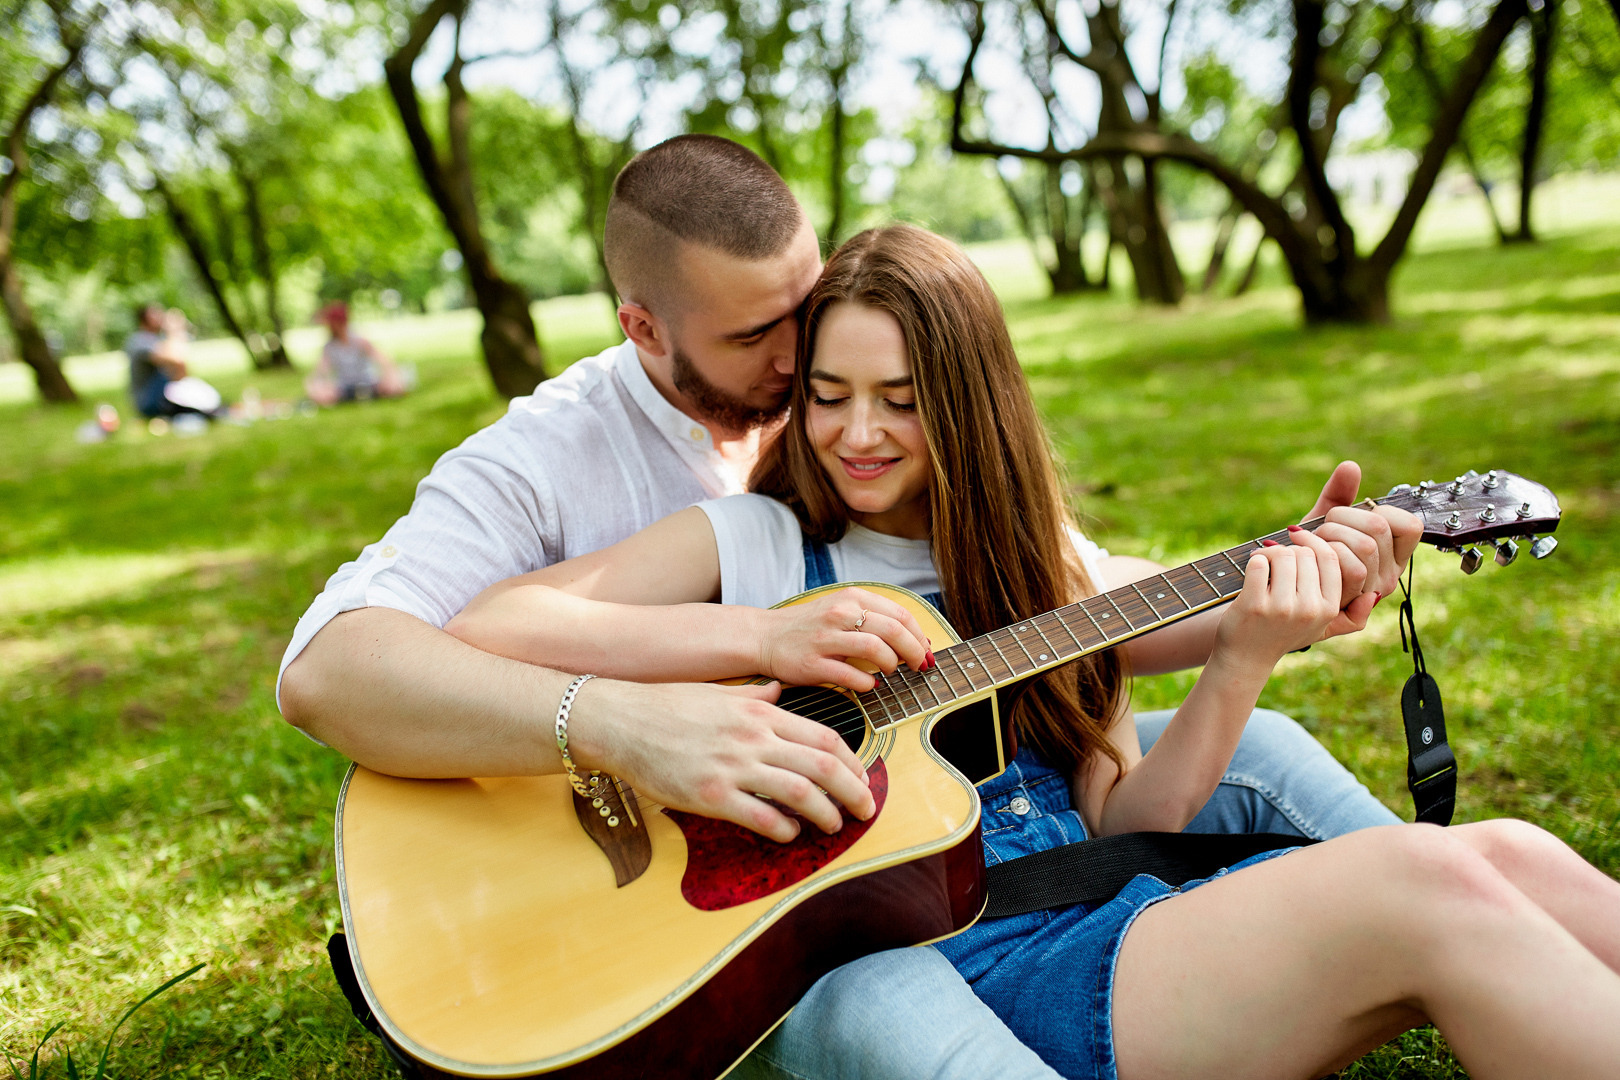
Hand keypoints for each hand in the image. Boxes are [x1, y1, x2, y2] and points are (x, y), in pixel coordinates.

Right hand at [571, 678, 875, 842]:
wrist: (620, 721)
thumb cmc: (668, 706)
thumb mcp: (721, 693)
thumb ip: (757, 697)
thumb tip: (780, 693)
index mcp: (761, 712)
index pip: (826, 738)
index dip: (854, 763)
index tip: (863, 778)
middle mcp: (754, 738)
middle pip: (824, 766)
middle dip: (855, 792)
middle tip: (866, 810)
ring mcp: (733, 767)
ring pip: (801, 793)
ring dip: (827, 814)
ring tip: (834, 825)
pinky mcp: (710, 795)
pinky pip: (761, 817)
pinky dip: (784, 829)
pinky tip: (790, 834)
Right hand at [759, 586, 933, 691]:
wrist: (766, 637)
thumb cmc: (811, 627)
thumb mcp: (843, 609)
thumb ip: (877, 619)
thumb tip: (918, 640)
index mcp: (852, 598)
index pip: (900, 614)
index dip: (920, 636)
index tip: (927, 652)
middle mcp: (839, 614)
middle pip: (893, 630)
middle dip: (914, 652)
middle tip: (919, 666)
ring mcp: (825, 639)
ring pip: (875, 649)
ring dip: (891, 664)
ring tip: (890, 671)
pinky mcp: (813, 664)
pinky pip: (851, 676)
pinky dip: (867, 683)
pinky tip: (868, 684)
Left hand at [1213, 527, 1343, 676]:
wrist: (1246, 657)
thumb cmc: (1284, 636)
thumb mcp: (1321, 629)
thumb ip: (1351, 616)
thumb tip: (1374, 594)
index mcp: (1328, 608)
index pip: (1330, 557)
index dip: (1314, 543)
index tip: (1299, 541)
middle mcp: (1309, 609)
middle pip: (1305, 553)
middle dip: (1289, 549)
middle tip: (1276, 556)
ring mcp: (1282, 608)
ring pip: (1282, 555)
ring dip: (1269, 552)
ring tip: (1263, 561)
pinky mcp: (1254, 605)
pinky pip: (1258, 563)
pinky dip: (1254, 560)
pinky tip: (1253, 570)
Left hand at [1303, 461, 1421, 634]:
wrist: (1273, 597)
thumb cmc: (1305, 557)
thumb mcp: (1322, 524)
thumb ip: (1337, 495)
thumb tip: (1350, 466)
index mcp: (1392, 558)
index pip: (1411, 526)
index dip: (1380, 511)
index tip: (1352, 517)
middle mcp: (1386, 579)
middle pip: (1378, 530)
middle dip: (1342, 518)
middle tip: (1321, 528)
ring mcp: (1366, 596)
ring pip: (1364, 548)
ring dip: (1328, 534)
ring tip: (1309, 540)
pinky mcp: (1342, 606)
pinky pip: (1341, 567)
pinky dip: (1313, 548)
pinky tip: (1296, 550)